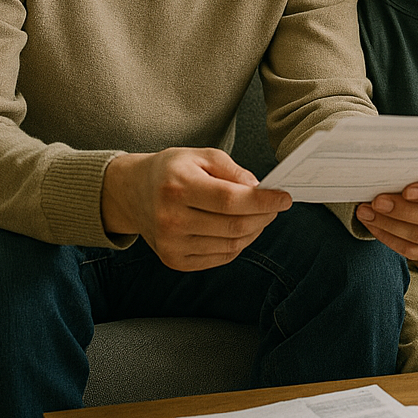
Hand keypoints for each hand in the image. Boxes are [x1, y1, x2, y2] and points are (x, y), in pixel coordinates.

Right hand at [101, 147, 291, 270]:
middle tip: (275, 206)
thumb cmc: (171, 170)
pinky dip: (238, 244)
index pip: (230, 200)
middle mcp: (171, 220)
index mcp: (178, 187)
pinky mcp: (174, 261)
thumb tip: (259, 189)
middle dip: (264, 216)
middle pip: (234, 226)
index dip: (263, 201)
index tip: (284, 197)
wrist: (132, 193)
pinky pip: (220, 257)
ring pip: (231, 245)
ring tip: (259, 215)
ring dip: (254, 231)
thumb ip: (232, 170)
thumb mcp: (201, 155)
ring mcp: (171, 245)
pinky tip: (240, 228)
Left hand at [355, 168, 417, 259]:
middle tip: (377, 202)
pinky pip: (410, 250)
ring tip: (366, 212)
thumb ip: (412, 167)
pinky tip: (372, 225)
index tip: (406, 191)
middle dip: (402, 210)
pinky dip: (388, 238)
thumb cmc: (417, 178)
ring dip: (389, 224)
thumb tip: (387, 163)